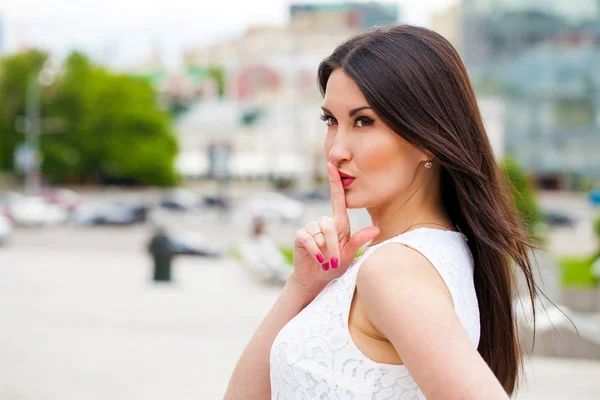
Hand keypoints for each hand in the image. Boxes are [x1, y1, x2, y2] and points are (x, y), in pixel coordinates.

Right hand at [289, 162, 379, 301]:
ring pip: (320, 233)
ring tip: (326, 261)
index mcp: (338, 223)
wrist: (316, 278)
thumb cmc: (334, 265)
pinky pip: (309, 239)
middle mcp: (324, 222)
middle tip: (335, 261)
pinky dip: (315, 251)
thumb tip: (376, 229)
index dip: (334, 181)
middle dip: (334, 245)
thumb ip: (359, 241)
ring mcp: (311, 228)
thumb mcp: (349, 254)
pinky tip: (317, 258)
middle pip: (330, 224)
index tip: (331, 165)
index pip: (336, 198)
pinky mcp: (300, 236)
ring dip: (325, 249)